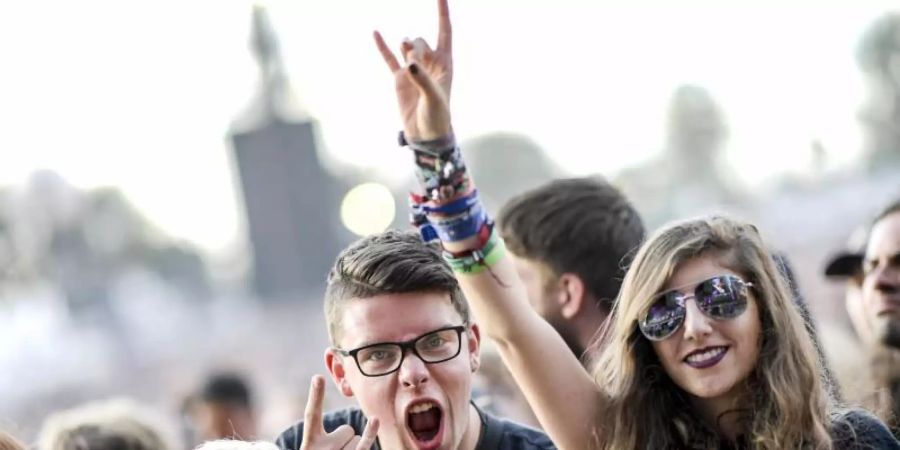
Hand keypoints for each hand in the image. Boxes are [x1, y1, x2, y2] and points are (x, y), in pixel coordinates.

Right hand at [299, 375, 378, 449]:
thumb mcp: (314, 449)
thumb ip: (321, 437)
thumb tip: (342, 424)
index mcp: (309, 444)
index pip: (311, 416)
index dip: (315, 396)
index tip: (318, 377)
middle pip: (346, 430)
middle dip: (344, 440)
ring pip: (357, 438)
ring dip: (352, 449)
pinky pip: (365, 443)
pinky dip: (370, 432)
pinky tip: (375, 419)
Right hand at [373, 0, 452, 141]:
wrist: (426, 135)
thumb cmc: (437, 117)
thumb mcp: (434, 98)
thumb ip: (423, 80)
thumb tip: (409, 63)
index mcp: (445, 64)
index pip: (445, 31)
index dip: (443, 13)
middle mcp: (429, 63)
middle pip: (419, 41)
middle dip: (415, 48)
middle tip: (413, 67)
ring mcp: (413, 69)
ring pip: (407, 47)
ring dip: (405, 49)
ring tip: (408, 66)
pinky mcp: (400, 78)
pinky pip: (389, 59)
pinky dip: (383, 46)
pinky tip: (375, 32)